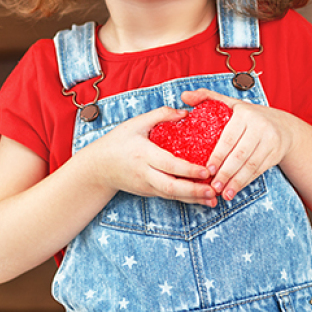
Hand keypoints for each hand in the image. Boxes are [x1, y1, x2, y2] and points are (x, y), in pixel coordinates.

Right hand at [85, 105, 218, 206]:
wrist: (98, 167)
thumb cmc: (118, 141)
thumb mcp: (135, 123)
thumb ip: (161, 115)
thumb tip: (185, 112)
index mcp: (143, 154)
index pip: (168, 164)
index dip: (188, 169)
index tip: (207, 170)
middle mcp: (145, 173)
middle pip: (171, 186)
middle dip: (193, 190)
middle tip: (213, 190)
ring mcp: (146, 186)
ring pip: (172, 195)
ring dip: (194, 198)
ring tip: (213, 199)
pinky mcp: (149, 192)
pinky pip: (170, 196)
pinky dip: (187, 199)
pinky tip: (203, 200)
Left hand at [180, 89, 297, 202]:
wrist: (283, 126)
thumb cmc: (249, 116)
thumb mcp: (230, 103)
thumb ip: (206, 98)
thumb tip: (184, 96)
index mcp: (245, 114)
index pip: (229, 138)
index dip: (218, 155)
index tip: (207, 170)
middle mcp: (260, 126)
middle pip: (240, 154)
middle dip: (226, 173)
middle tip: (213, 186)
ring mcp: (270, 141)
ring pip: (251, 165)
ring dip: (236, 182)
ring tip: (223, 194)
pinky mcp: (276, 154)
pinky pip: (258, 171)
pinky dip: (245, 182)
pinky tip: (235, 191)